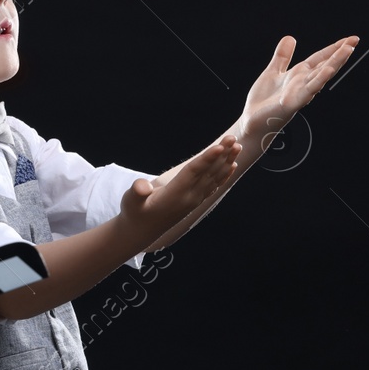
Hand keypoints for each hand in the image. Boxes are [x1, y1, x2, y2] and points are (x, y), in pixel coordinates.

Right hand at [120, 137, 240, 243]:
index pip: (194, 173)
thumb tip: (142, 187)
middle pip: (209, 172)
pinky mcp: (195, 201)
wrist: (141, 231)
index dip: (207, 159)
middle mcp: (189, 197)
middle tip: (234, 138)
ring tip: (237, 147)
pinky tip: (231, 166)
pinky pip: (213, 186)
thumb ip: (137, 193)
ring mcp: (194, 200)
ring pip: (214, 178)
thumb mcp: (131, 202)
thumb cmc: (135, 212)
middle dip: (222, 155)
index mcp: (175, 194)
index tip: (220, 147)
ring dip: (226, 162)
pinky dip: (224, 175)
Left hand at [240, 35, 358, 141]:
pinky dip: (318, 81)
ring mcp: (299, 94)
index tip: (350, 39)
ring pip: (321, 76)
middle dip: (340, 54)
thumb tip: (290, 38)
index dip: (334, 48)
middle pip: (325, 65)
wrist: (251, 122)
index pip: (320, 58)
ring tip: (348, 50)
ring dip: (335, 63)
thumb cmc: (263, 101)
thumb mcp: (273, 72)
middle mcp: (303, 83)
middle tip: (354, 41)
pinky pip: (307, 91)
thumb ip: (283, 56)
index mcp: (299, 75)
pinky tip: (327, 71)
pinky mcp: (291, 103)